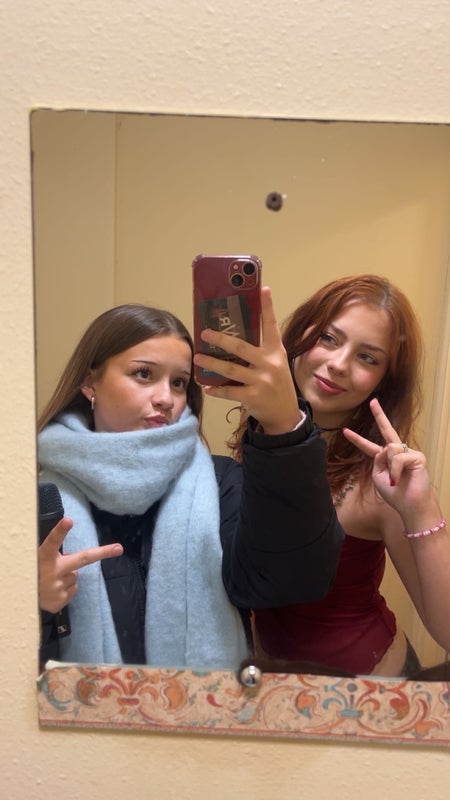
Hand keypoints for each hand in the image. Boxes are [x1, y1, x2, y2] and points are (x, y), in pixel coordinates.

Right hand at [39, 517, 123, 612]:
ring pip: (75, 575)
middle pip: (82, 559)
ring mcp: (58, 586)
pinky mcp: (61, 599)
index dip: (60, 531)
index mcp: (45, 557)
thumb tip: (74, 555)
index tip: (68, 521)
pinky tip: (54, 589)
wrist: (23, 600)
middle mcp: (53, 571)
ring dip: (67, 575)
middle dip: (102, 552)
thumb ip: (56, 555)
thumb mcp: (40, 560)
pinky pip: (73, 588)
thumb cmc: (34, 573)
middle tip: (119, 548)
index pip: (53, 541)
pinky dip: (66, 588)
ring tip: (52, 580)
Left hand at [193, 286, 302, 434]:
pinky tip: (207, 387)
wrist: (285, 413)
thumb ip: (261, 348)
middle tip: (205, 332)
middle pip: (241, 347)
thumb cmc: (276, 382)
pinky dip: (216, 390)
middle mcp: (269, 363)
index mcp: (275, 351)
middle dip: (221, 339)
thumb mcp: (275, 361)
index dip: (267, 307)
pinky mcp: (253, 397)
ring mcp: (261, 381)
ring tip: (198, 358)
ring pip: (230, 369)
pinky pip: (229, 391)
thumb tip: (233, 333)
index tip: (263, 289)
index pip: (271, 325)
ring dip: (211, 363)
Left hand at [343, 398, 438, 525]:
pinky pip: (398, 457)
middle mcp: (396, 452)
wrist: (410, 505)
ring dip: (389, 466)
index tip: (345, 431)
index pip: (368, 446)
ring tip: (395, 479)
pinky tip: (399, 479)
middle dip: (379, 415)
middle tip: (373, 402)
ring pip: (389, 448)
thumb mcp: (378, 476)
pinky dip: (395, 469)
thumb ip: (377, 459)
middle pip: (386, 431)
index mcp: (384, 459)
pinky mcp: (417, 456)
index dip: (357, 439)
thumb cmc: (395, 494)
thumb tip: (387, 447)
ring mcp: (408, 453)